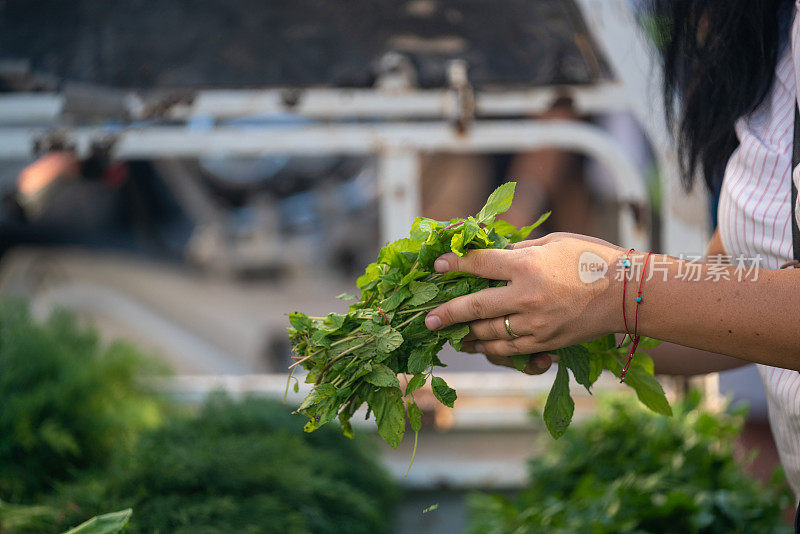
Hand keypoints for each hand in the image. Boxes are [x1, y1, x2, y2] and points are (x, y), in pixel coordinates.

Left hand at [424, 232, 623, 368]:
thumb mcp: (553, 242)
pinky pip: (508, 348)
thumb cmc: (591, 259)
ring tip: (449, 332)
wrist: (627, 294)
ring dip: (465, 333)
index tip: (437, 267)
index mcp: (527, 267)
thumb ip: (520, 251)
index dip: (454, 265)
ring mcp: (534, 324)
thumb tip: (493, 255)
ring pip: (488, 333)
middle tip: (427, 319)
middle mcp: (526, 297)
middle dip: (446, 313)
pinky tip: (477, 344)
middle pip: (474, 306)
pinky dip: (489, 347)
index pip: (479, 265)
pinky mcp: (544, 343)